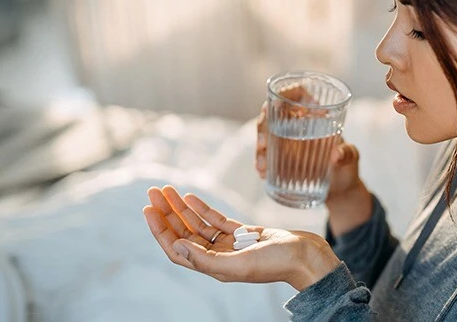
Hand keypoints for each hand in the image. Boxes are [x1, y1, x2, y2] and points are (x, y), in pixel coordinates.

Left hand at [142, 185, 340, 290]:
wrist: (307, 256)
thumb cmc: (278, 263)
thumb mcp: (240, 264)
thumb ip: (207, 259)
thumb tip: (176, 247)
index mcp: (214, 267)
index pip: (177, 248)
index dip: (160, 230)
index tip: (148, 209)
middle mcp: (218, 256)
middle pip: (184, 233)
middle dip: (167, 212)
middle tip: (153, 191)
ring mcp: (231, 244)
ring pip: (198, 224)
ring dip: (181, 207)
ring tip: (167, 189)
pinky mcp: (244, 233)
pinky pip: (216, 219)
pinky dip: (203, 208)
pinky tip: (191, 196)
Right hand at [255, 84, 362, 202]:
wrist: (341, 192)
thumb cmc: (348, 167)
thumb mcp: (352, 158)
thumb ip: (348, 154)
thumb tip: (336, 155)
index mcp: (315, 115)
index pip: (297, 93)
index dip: (286, 92)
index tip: (278, 104)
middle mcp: (297, 124)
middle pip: (273, 113)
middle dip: (263, 126)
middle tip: (264, 143)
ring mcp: (286, 141)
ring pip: (265, 135)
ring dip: (260, 148)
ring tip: (262, 166)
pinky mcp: (280, 159)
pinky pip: (266, 156)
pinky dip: (261, 163)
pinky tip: (262, 173)